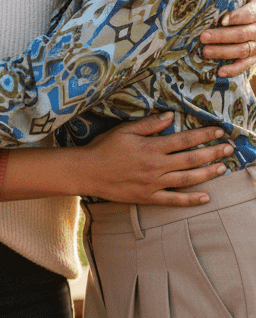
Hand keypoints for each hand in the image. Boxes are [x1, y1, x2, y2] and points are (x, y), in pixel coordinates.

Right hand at [79, 112, 232, 205]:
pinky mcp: (148, 197)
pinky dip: (191, 200)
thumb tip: (170, 116)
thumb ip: (149, 124)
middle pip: (191, 160)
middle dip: (213, 153)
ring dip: (207, 173)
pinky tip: (205, 197)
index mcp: (151, 148)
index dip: (203, 135)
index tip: (219, 131)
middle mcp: (156, 166)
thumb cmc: (104, 148)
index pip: (184, 140)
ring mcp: (153, 184)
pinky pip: (174, 200)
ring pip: (187, 179)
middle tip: (229, 148)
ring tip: (223, 167)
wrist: (88, 172)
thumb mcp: (125, 130)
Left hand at [201, 0, 255, 76]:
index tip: (222, 19)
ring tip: (204, 52)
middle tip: (202, 36)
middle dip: (222, 36)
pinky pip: (247, 65)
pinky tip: (219, 72)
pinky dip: (234, 69)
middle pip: (243, 34)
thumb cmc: (255, 4)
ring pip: (243, 51)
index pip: (250, 15)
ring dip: (224, 53)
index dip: (237, 17)